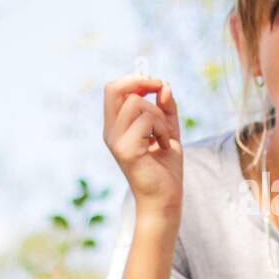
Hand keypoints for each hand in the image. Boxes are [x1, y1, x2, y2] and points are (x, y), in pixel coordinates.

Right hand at [103, 76, 182, 216]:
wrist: (165, 198)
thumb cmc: (165, 167)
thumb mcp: (168, 130)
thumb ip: (166, 108)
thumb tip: (164, 86)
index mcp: (116, 126)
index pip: (113, 90)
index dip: (133, 80)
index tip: (156, 84)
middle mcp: (110, 132)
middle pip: (116, 89)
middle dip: (143, 83)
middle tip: (162, 91)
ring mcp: (116, 141)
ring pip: (137, 103)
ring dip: (159, 115)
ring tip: (165, 137)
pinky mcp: (126, 150)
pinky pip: (147, 120)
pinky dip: (162, 129)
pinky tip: (164, 146)